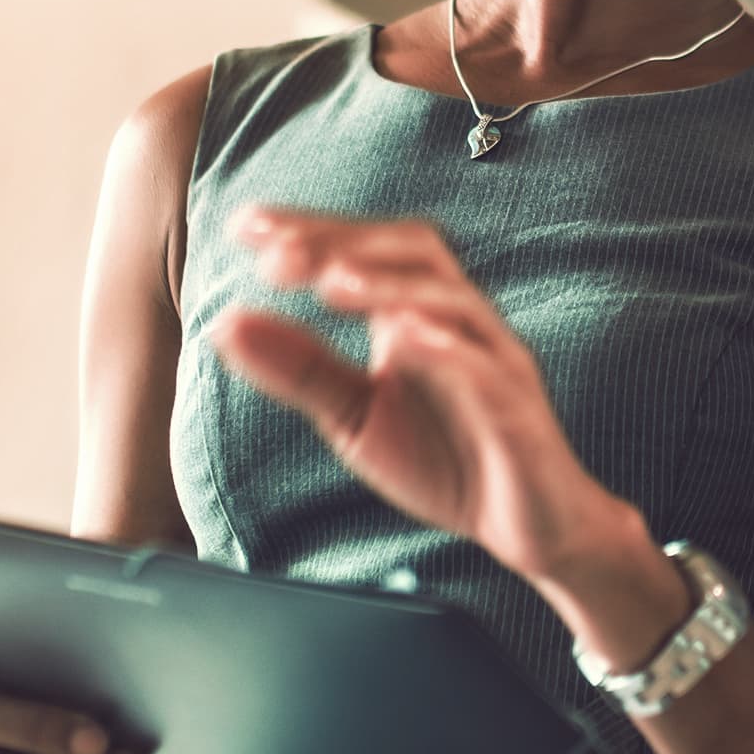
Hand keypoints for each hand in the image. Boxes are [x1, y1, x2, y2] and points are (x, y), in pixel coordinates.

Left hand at [208, 206, 639, 586]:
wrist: (528, 528)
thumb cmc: (445, 459)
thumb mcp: (353, 416)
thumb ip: (298, 369)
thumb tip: (225, 323)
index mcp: (416, 313)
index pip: (366, 249)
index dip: (310, 230)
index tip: (244, 225)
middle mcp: (460, 321)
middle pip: (414, 250)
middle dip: (346, 243)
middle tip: (275, 253)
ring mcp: (495, 360)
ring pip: (452, 298)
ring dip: (389, 285)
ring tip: (329, 284)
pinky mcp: (518, 411)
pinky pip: (487, 369)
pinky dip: (446, 349)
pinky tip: (403, 338)